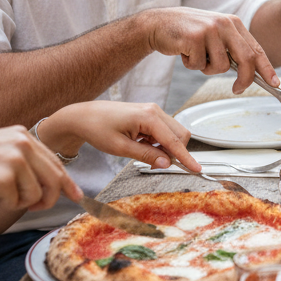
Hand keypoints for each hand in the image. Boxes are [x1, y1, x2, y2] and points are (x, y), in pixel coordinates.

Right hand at [0, 127, 79, 210]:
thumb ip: (24, 161)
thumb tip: (51, 185)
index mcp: (22, 135)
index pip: (55, 162)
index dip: (67, 182)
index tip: (78, 196)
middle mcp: (23, 143)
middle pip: (53, 180)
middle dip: (47, 200)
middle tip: (34, 208)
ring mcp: (15, 160)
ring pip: (35, 196)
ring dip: (16, 202)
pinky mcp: (5, 178)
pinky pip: (15, 204)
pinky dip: (0, 206)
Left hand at [37, 101, 197, 172]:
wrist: (84, 116)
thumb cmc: (98, 129)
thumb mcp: (120, 148)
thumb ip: (146, 155)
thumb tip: (167, 163)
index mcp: (149, 117)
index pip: (174, 141)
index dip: (186, 157)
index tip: (196, 169)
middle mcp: (155, 111)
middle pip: (180, 135)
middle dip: (175, 152)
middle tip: (155, 165)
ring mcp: (153, 111)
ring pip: (174, 133)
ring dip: (166, 148)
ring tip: (144, 154)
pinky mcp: (149, 115)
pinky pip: (164, 131)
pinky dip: (159, 143)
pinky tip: (143, 146)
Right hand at [142, 7, 276, 90]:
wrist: (157, 23)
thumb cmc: (188, 33)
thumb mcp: (215, 34)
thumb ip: (232, 48)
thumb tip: (252, 71)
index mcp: (233, 23)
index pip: (256, 48)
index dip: (266, 68)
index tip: (275, 83)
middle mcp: (224, 23)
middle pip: (246, 59)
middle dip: (244, 79)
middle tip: (237, 90)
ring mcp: (210, 30)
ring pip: (220, 67)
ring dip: (207, 69)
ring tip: (196, 56)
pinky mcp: (194, 38)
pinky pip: (199, 65)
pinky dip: (191, 65)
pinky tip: (184, 52)